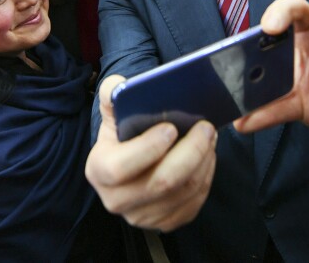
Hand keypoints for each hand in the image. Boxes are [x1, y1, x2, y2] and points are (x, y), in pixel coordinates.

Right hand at [85, 75, 217, 230]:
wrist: (129, 158)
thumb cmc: (124, 131)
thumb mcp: (113, 109)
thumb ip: (112, 92)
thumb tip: (119, 85)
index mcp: (99, 170)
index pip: (121, 167)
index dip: (148, 149)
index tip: (171, 128)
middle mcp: (116, 200)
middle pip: (162, 182)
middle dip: (191, 151)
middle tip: (205, 127)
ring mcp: (141, 216)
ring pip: (184, 192)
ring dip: (203, 161)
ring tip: (209, 137)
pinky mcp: (164, 223)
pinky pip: (194, 203)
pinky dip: (207, 177)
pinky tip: (207, 157)